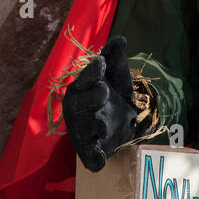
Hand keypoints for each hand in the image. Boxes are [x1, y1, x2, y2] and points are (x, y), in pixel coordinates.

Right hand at [62, 36, 147, 172]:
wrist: (118, 124)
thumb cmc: (112, 95)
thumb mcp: (117, 76)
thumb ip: (116, 58)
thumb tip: (120, 39)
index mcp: (81, 88)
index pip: (84, 78)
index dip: (92, 72)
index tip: (101, 63)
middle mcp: (78, 109)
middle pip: (82, 102)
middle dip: (92, 97)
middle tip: (104, 91)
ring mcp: (82, 130)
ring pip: (85, 128)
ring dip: (95, 126)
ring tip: (103, 125)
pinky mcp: (91, 150)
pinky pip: (90, 155)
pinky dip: (94, 158)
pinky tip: (99, 159)